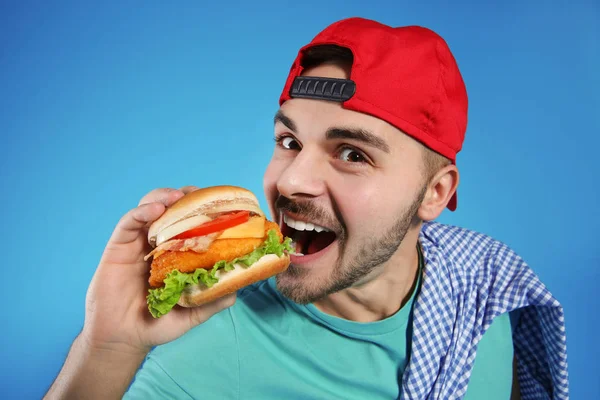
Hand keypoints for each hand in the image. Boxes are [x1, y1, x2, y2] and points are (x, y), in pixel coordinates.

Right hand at [81, 186, 235, 354]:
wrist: (123, 338)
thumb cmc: (157, 324)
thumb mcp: (192, 313)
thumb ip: (213, 300)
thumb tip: (237, 288)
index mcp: (177, 253)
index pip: (190, 222)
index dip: (202, 209)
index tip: (218, 202)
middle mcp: (159, 243)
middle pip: (171, 208)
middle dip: (184, 196)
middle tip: (197, 194)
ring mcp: (138, 242)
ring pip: (150, 207)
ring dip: (164, 197)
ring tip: (176, 197)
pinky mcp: (119, 246)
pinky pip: (128, 222)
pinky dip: (142, 212)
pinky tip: (155, 210)